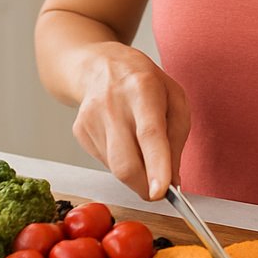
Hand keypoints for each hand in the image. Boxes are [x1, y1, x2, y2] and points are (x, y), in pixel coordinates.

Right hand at [70, 43, 189, 201]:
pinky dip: (121, 162)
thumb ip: (177, 139)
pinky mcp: (80, 132)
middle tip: (160, 189)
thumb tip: (172, 182)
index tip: (162, 191)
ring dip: (135, 172)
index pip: (149, 133)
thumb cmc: (144, 82)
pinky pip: (106, 163)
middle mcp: (113, 104)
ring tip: (141, 145)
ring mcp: (91, 119)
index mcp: (142, 89)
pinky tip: (123, 139)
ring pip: (115, 168)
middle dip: (145, 186)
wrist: (99, 65)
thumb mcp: (175, 98)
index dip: (157, 166)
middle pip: (126, 162)